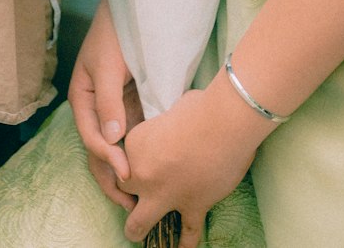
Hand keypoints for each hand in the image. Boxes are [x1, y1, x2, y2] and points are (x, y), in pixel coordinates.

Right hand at [69, 0, 142, 209]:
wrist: (133, 9)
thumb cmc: (114, 32)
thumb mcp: (107, 65)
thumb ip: (109, 102)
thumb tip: (112, 139)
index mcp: (82, 100)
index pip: (91, 137)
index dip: (107, 158)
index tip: (128, 172)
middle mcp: (96, 109)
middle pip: (99, 151)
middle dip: (112, 177)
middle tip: (131, 202)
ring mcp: (115, 110)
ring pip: (116, 148)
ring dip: (126, 171)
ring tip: (142, 196)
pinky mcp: (133, 107)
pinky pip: (134, 135)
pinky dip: (139, 154)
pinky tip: (153, 168)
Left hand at [121, 76, 266, 246]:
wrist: (222, 124)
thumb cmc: (197, 108)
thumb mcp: (169, 112)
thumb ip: (164, 127)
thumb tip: (175, 128)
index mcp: (135, 145)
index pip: (123, 158)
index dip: (132, 158)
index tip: (143, 156)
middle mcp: (143, 174)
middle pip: (122, 190)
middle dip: (125, 193)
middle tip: (134, 194)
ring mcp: (165, 196)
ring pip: (139, 223)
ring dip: (136, 229)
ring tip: (136, 233)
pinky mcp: (191, 207)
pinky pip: (187, 233)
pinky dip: (185, 243)